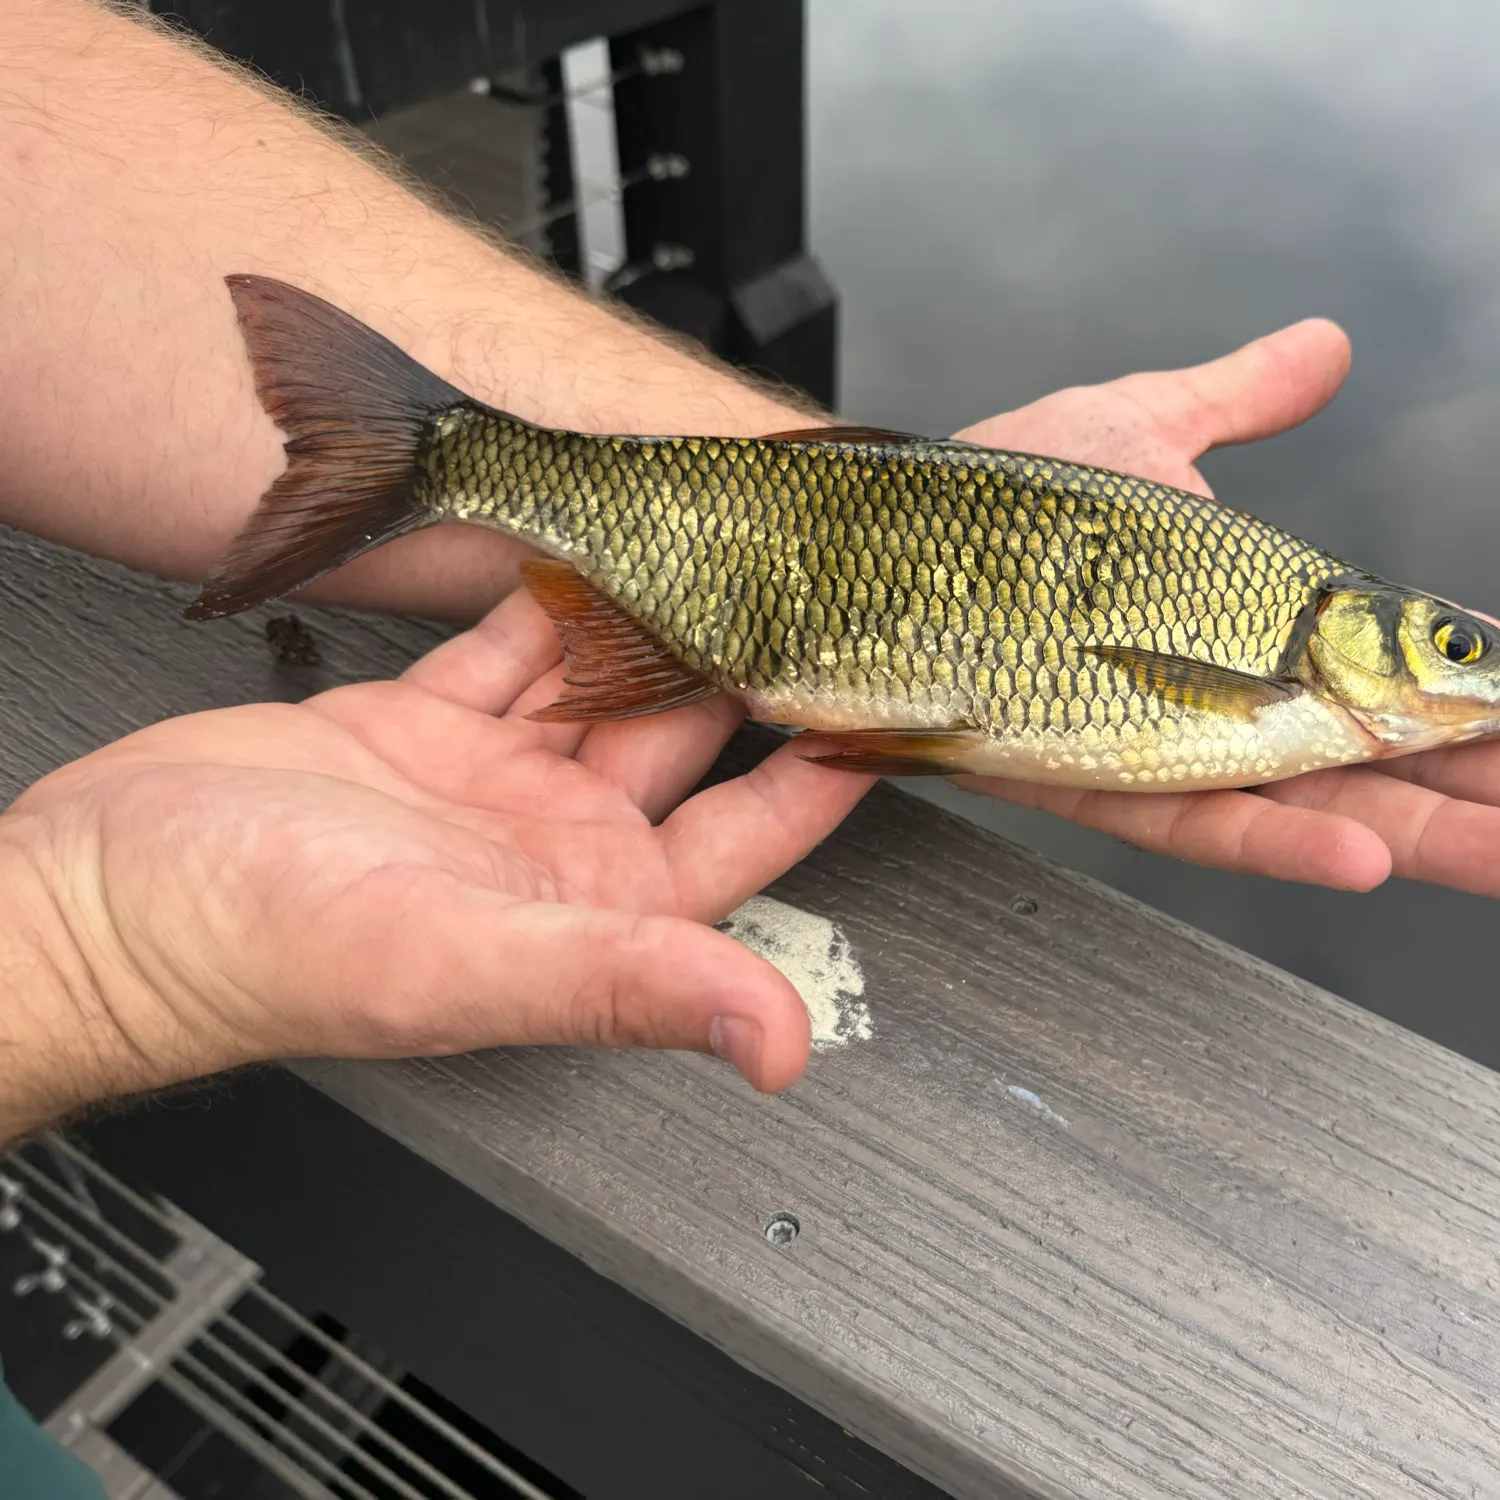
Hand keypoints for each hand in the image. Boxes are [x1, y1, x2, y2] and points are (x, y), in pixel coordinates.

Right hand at [7, 608, 868, 1107]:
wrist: (102, 902)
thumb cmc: (251, 953)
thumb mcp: (458, 960)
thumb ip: (624, 984)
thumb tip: (776, 1039)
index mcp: (593, 909)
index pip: (752, 834)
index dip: (824, 767)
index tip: (886, 695)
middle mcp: (555, 845)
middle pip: (689, 741)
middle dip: (747, 661)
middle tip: (811, 582)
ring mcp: (489, 783)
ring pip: (605, 681)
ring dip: (655, 617)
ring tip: (720, 544)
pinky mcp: (420, 728)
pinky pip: (511, 650)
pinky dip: (547, 602)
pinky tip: (587, 550)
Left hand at [954, 320, 1499, 896]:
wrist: (877, 532)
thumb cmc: (995, 490)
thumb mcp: (1143, 427)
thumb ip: (1241, 400)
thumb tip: (1325, 348)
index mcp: (1235, 623)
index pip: (1376, 668)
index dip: (1462, 691)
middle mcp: (1203, 691)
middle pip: (1361, 754)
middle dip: (1468, 786)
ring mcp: (1142, 737)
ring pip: (1299, 805)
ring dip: (1413, 834)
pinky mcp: (1076, 772)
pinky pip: (1185, 817)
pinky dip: (1274, 836)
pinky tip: (1361, 852)